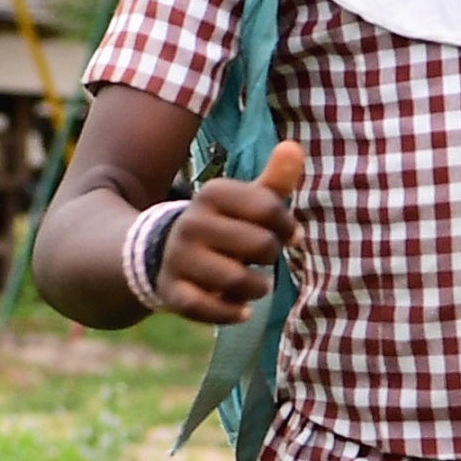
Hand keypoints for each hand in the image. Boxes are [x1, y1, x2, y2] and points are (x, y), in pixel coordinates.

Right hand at [158, 140, 305, 324]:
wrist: (167, 252)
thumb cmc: (226, 224)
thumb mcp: (247, 200)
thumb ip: (275, 180)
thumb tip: (293, 147)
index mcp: (213, 193)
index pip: (268, 206)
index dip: (287, 226)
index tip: (289, 234)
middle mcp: (192, 223)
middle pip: (258, 245)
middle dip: (271, 255)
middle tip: (267, 258)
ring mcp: (179, 258)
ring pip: (233, 279)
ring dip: (256, 288)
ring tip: (258, 285)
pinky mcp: (172, 291)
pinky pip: (204, 308)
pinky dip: (229, 313)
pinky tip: (242, 311)